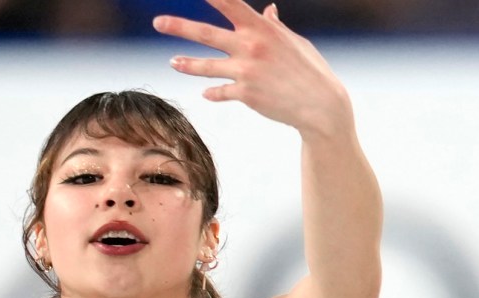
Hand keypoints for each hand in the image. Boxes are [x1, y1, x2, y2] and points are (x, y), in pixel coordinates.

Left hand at [154, 0, 353, 139]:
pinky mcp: (246, 94)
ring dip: (187, 64)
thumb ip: (275, 26)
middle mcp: (250, 47)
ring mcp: (246, 71)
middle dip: (179, 26)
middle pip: (206, 33)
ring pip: (207, 66)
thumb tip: (268, 10)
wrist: (321, 106)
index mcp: (262, 29)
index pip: (229, 3)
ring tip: (173, 62)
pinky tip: (206, 93)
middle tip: (157, 22)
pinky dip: (213, 92)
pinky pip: (221, 92)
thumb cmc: (311, 70)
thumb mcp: (295, 42)